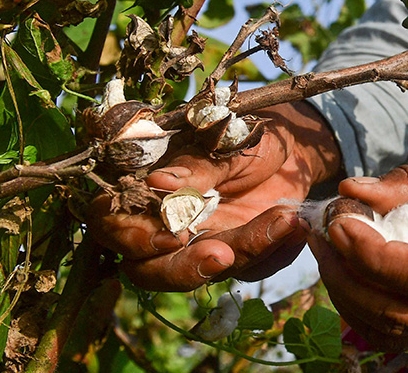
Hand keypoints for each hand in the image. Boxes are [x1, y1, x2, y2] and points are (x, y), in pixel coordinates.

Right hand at [86, 101, 339, 290]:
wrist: (290, 146)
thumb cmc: (246, 134)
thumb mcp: (223, 143)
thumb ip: (193, 167)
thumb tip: (157, 182)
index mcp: (144, 191)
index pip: (112, 224)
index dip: (135, 238)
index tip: (175, 235)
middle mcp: (162, 226)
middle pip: (147, 270)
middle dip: (184, 269)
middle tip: (224, 256)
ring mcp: (198, 245)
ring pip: (202, 273)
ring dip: (244, 254)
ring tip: (284, 221)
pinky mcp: (235, 257)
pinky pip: (249, 269)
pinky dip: (274, 252)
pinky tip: (295, 223)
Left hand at [307, 165, 407, 351]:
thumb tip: (350, 191)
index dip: (374, 255)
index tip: (340, 224)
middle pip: (403, 312)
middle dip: (350, 277)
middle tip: (324, 237)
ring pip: (395, 334)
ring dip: (350, 297)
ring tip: (330, 256)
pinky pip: (402, 339)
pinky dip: (367, 314)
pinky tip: (352, 279)